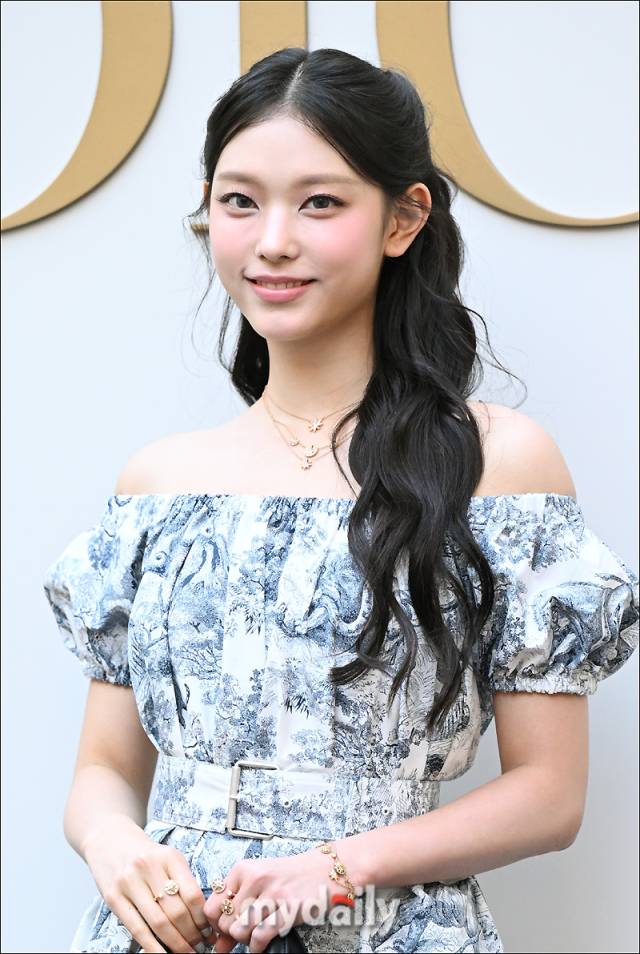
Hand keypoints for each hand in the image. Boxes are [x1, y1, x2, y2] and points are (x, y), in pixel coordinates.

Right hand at [82, 813, 214, 952]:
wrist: (109, 839)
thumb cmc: (144, 854)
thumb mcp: (167, 858)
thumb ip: (183, 881)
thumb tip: (202, 918)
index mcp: (169, 857)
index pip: (192, 894)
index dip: (203, 919)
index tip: (210, 932)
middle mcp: (149, 867)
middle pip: (176, 911)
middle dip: (192, 935)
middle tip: (200, 947)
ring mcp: (129, 882)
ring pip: (158, 923)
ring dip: (176, 943)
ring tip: (186, 952)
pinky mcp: (113, 898)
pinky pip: (136, 929)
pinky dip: (152, 946)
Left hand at [203, 845, 344, 953]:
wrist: (327, 870)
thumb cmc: (292, 877)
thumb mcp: (261, 883)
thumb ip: (237, 909)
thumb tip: (218, 944)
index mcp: (244, 869)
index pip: (212, 904)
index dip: (217, 922)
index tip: (226, 927)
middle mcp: (255, 879)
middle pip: (225, 921)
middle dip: (233, 933)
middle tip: (247, 930)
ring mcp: (272, 894)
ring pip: (240, 930)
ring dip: (246, 939)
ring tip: (256, 933)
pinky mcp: (288, 909)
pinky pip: (260, 937)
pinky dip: (257, 946)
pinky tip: (263, 942)